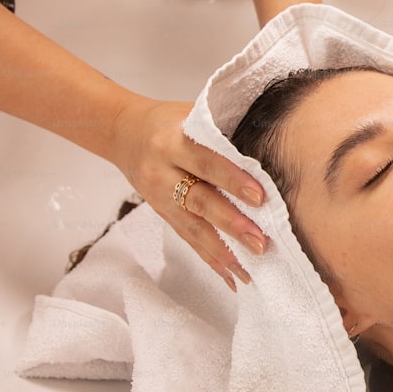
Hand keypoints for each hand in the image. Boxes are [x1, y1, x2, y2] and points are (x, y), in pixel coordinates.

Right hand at [108, 97, 267, 290]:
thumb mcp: (191, 115)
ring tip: (249, 270)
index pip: (206, 162)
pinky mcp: (163, 215)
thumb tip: (269, 142)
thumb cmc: (169, 121)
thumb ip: (223, 130)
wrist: (124, 133)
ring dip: (223, 252)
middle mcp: (162, 172)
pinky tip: (230, 276)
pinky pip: (188, 239)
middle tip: (260, 242)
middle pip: (199, 201)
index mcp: (172, 141)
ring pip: (193, 228)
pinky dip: (211, 259)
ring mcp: (160, 198)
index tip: (259, 197)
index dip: (232, 180)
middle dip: (231, 224)